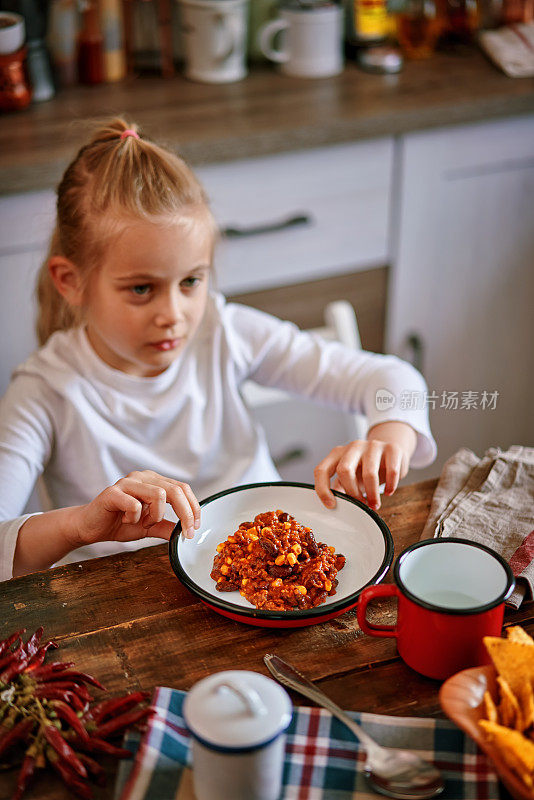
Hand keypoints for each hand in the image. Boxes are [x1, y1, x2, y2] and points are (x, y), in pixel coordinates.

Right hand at [71, 470, 200, 547]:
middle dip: (185, 514)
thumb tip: (185, 532)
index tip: (195, 528)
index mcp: (154, 481)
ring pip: (158, 494)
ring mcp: (127, 482)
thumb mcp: (149, 527)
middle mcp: (143, 477)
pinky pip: (135, 504)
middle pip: (175, 490)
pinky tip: (127, 520)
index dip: (193, 507)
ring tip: (143, 523)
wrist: (90, 527)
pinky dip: (135, 517)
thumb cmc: (119, 523)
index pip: (182, 488)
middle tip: (185, 533)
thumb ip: (166, 527)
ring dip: (155, 516)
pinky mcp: (113, 492)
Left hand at [314, 421, 416, 510]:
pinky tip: (388, 491)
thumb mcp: (349, 476)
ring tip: (374, 504)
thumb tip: (333, 506)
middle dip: (352, 492)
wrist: (389, 452)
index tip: (331, 505)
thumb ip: (339, 488)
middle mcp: (353, 447)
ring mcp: (373, 446)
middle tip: (360, 504)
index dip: (323, 489)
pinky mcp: (392, 449)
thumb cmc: (365, 467)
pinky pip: (391, 471)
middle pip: (345, 470)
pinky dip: (390, 486)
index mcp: (338, 453)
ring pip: (369, 473)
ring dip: (372, 494)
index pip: (322, 470)